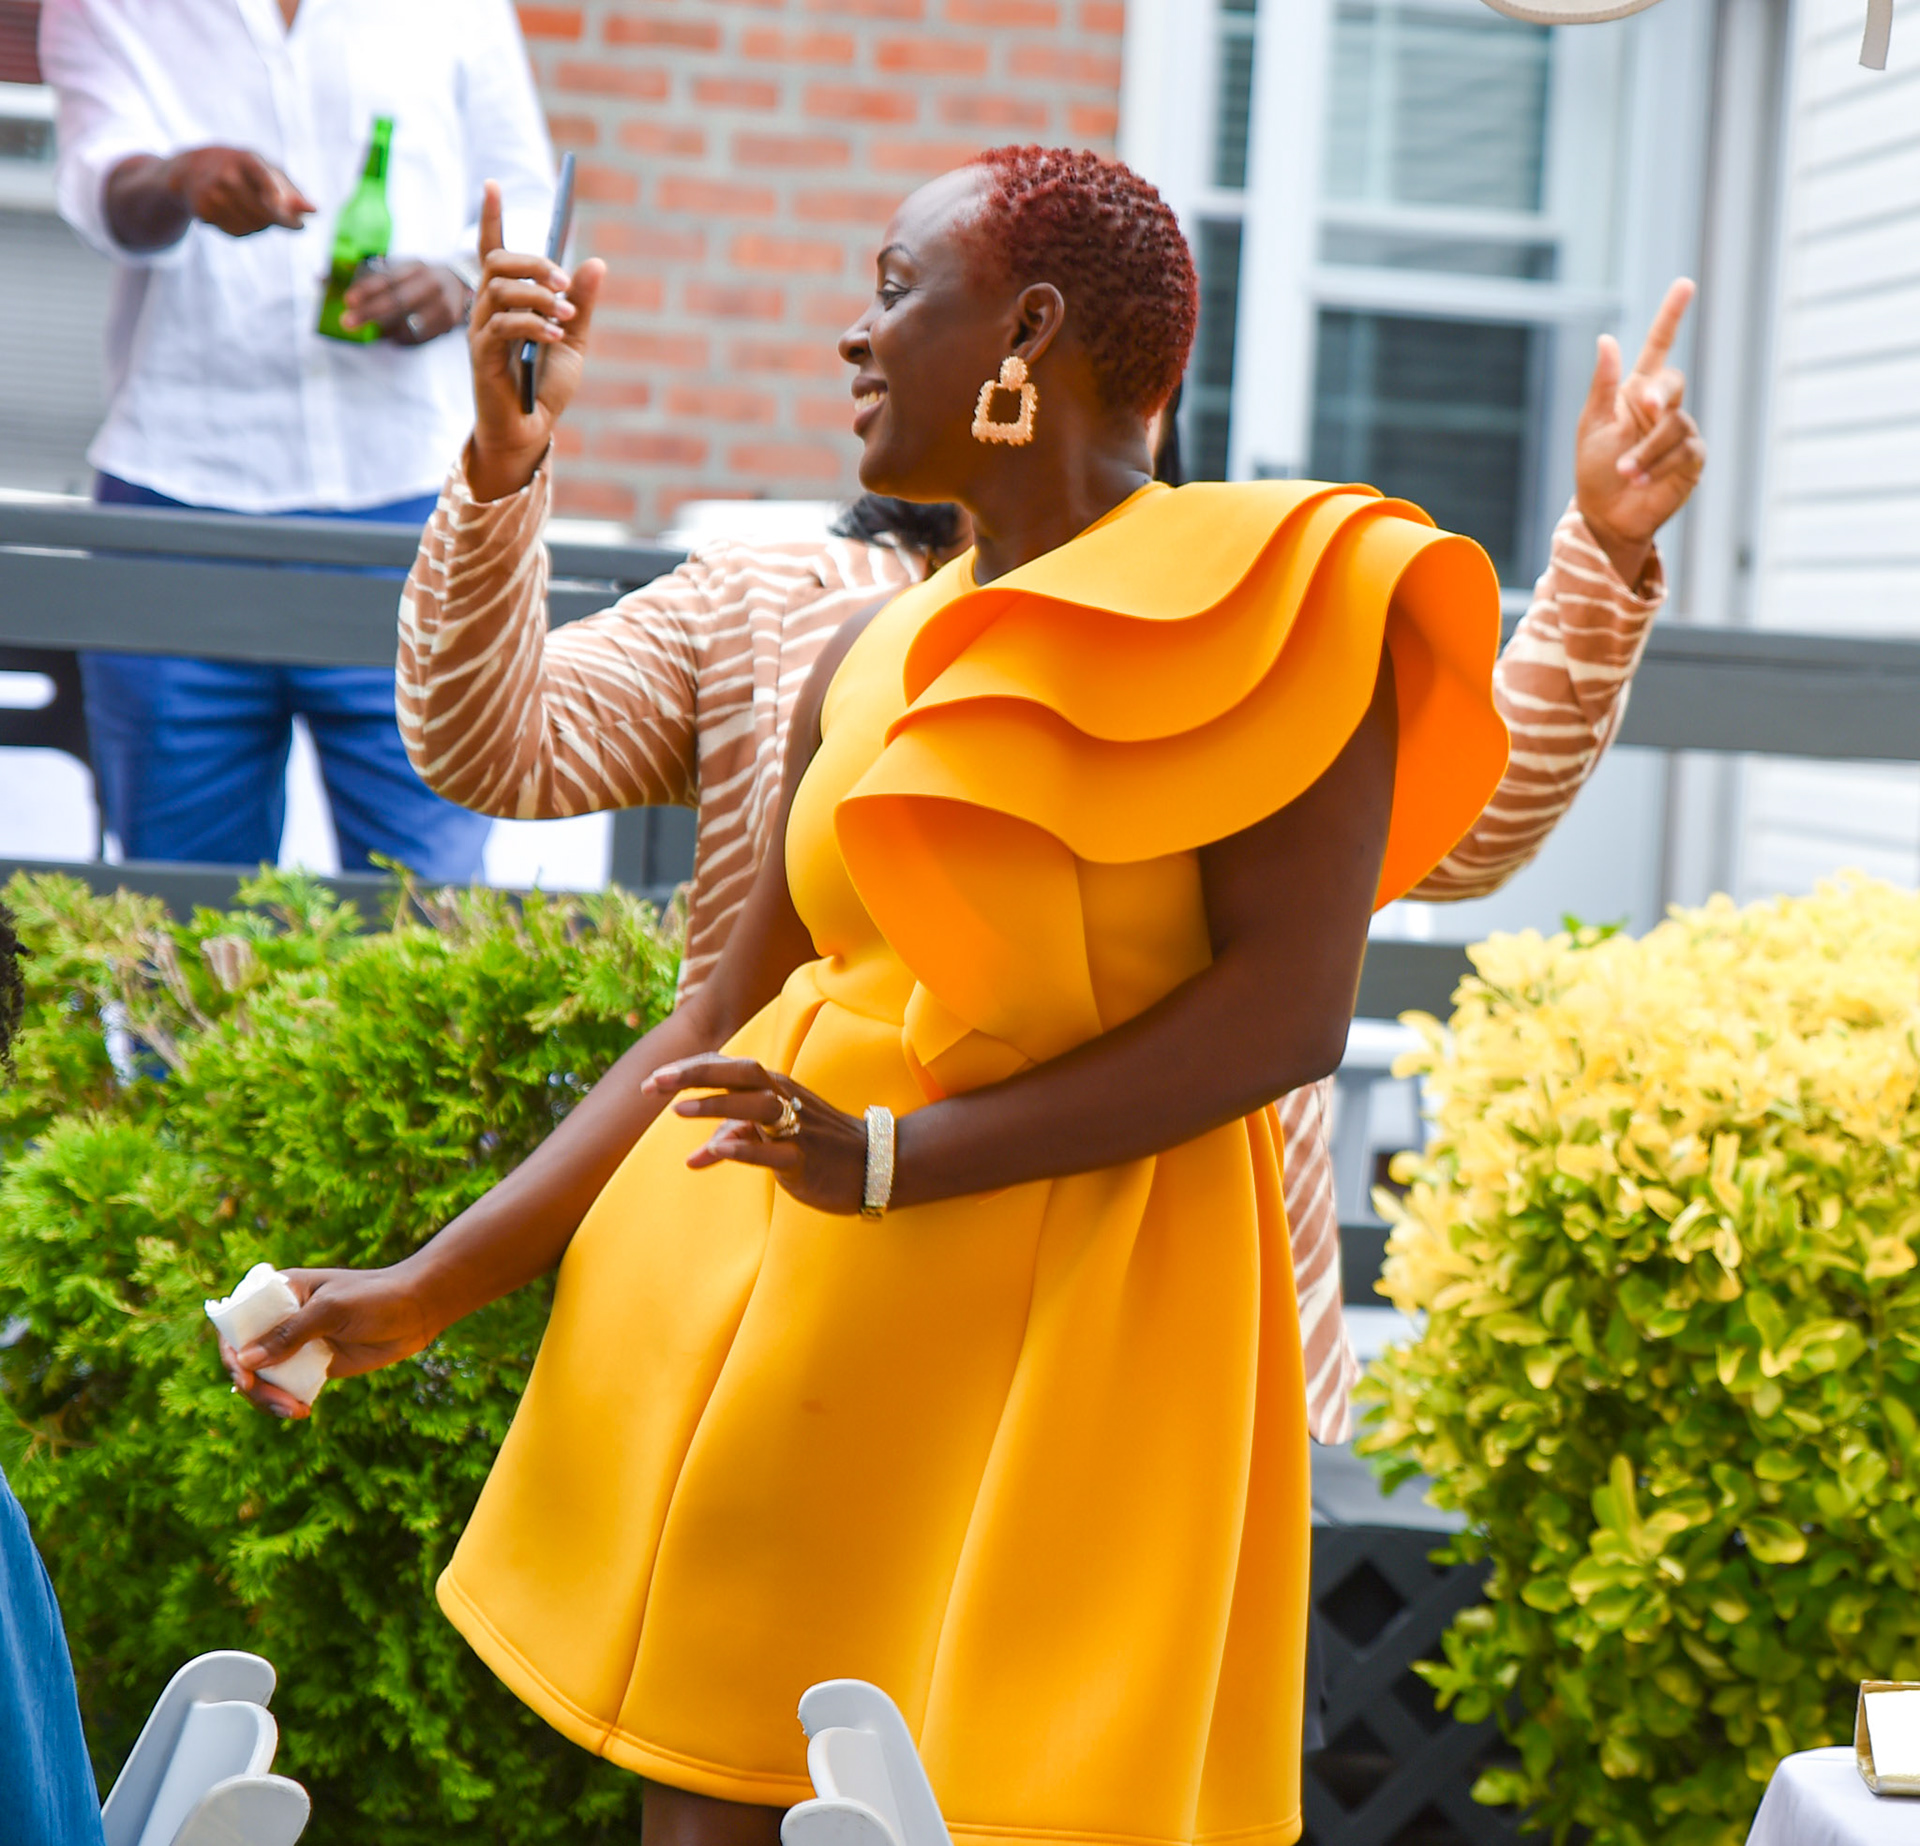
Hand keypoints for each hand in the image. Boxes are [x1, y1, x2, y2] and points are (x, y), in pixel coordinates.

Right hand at [167, 146, 313, 236]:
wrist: (192, 169)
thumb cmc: (243, 171)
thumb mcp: (268, 172)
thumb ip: (292, 193)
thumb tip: (314, 210)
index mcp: (247, 159)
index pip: (261, 175)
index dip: (272, 191)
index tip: (280, 205)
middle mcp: (227, 174)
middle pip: (264, 211)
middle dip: (280, 220)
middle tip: (289, 221)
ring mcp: (212, 191)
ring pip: (252, 225)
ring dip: (260, 225)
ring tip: (250, 208)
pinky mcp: (202, 209)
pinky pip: (236, 232)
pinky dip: (242, 229)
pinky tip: (234, 213)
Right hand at [220, 1265, 437, 1420]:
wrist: (418, 1310)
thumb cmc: (377, 1297)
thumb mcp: (333, 1310)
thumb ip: (291, 1333)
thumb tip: (244, 1361)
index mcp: (281, 1292)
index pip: (237, 1321)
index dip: (232, 1351)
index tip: (244, 1378)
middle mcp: (282, 1318)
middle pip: (245, 1357)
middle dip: (254, 1385)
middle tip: (278, 1403)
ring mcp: (296, 1343)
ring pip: (263, 1377)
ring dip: (269, 1399)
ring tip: (294, 1411)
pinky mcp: (312, 1364)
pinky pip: (286, 1387)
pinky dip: (285, 1402)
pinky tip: (301, 1411)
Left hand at [341, 261, 469, 343]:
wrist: (461, 282)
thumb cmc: (419, 278)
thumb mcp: (399, 269)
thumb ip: (365, 274)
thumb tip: (321, 280)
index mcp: (415, 266)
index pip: (388, 278)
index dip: (367, 289)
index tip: (348, 301)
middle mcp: (431, 283)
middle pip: (397, 301)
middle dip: (370, 312)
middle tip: (348, 322)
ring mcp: (443, 304)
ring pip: (409, 322)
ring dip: (385, 329)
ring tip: (369, 332)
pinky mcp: (448, 323)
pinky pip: (420, 336)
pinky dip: (401, 338)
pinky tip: (389, 337)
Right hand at [467, 178, 604, 501]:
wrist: (531, 430)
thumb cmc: (545, 385)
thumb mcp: (574, 340)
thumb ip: (582, 303)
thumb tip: (597, 262)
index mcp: (506, 301)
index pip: (491, 250)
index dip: (489, 217)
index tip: (492, 184)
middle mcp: (486, 310)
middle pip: (496, 262)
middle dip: (533, 262)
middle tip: (564, 281)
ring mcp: (480, 332)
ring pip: (498, 288)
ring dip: (537, 294)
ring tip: (566, 312)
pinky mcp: (481, 356)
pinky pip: (503, 325)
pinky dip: (533, 323)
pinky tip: (554, 335)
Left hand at [644, 1056, 871, 1215]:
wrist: (875, 1164)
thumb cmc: (818, 1146)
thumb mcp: (771, 1138)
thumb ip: (733, 1141)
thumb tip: (692, 1159)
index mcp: (775, 1089)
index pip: (729, 1067)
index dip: (690, 1070)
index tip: (652, 1081)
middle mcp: (785, 1099)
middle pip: (741, 1074)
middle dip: (697, 1074)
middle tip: (654, 1083)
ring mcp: (798, 1127)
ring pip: (757, 1107)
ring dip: (717, 1104)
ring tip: (677, 1110)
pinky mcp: (806, 1158)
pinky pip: (774, 1151)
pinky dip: (745, 1148)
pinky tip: (715, 1149)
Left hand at [1574, 277, 1705, 588]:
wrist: (1606, 514)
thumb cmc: (1594, 470)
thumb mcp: (1592, 425)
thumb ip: (1602, 385)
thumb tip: (1606, 339)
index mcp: (1635, 392)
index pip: (1659, 346)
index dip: (1671, 316)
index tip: (1685, 285)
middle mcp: (1662, 407)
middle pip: (1673, 381)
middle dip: (1659, 394)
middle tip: (1644, 407)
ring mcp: (1680, 431)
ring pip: (1675, 424)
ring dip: (1646, 450)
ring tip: (1626, 471)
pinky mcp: (1692, 458)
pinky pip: (1685, 451)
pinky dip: (1658, 465)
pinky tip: (1640, 480)